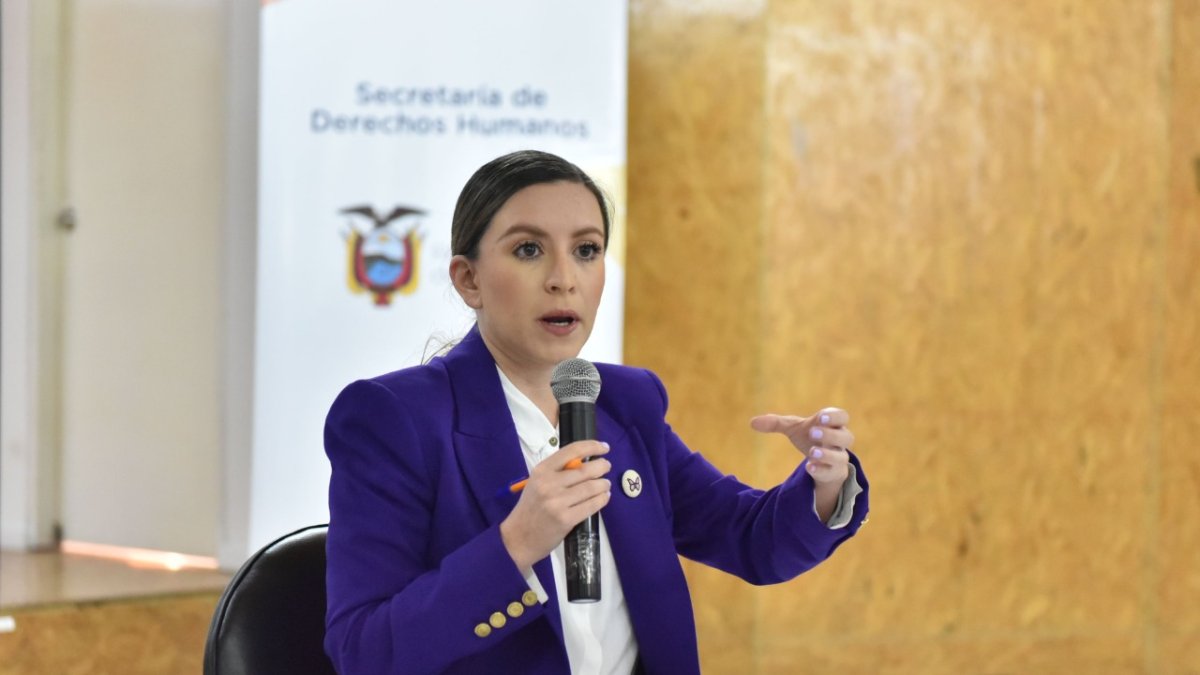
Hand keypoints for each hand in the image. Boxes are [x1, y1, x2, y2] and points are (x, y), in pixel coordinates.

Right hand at [499, 440, 611, 571]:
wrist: (518, 538)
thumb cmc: (530, 509)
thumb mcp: (537, 483)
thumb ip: (558, 472)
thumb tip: (585, 462)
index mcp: (541, 470)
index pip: (572, 451)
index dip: (592, 446)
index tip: (604, 447)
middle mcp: (549, 483)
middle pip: (586, 469)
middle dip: (602, 466)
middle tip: (606, 467)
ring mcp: (558, 502)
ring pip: (592, 487)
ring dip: (604, 485)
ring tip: (605, 485)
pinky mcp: (566, 519)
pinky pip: (592, 505)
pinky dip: (602, 499)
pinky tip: (603, 497)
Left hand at [750, 408, 852, 485]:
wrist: (821, 462)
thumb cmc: (810, 438)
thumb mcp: (793, 429)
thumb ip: (775, 424)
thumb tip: (752, 422)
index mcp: (833, 425)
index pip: (842, 416)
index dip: (834, 416)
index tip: (820, 417)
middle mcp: (840, 442)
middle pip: (847, 437)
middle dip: (831, 434)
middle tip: (813, 431)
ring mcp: (839, 458)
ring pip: (841, 457)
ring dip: (827, 454)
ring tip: (811, 452)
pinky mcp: (835, 474)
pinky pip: (833, 473)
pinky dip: (821, 470)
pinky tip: (809, 467)